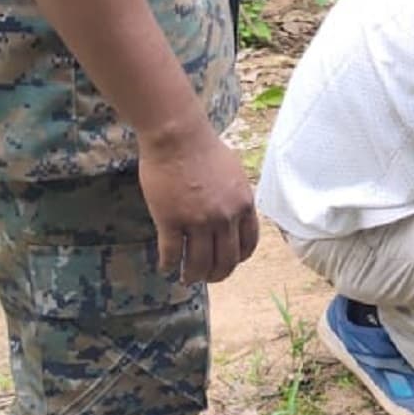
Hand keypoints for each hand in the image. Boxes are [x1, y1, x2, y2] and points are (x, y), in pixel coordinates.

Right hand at [135, 118, 259, 283]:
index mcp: (243, 205)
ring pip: (198, 264)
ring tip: (186, 278)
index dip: (238, 259)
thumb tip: (237, 215)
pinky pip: (171, 255)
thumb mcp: (235, 173)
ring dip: (192, 276)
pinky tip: (165, 267)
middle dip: (217, 275)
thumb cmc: (204, 149)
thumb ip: (237, 197)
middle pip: (225, 261)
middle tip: (206, 278)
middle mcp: (225, 217)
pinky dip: (168, 265)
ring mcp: (198, 221)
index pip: (248, 245)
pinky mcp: (171, 221)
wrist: (177, 136)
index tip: (229, 263)